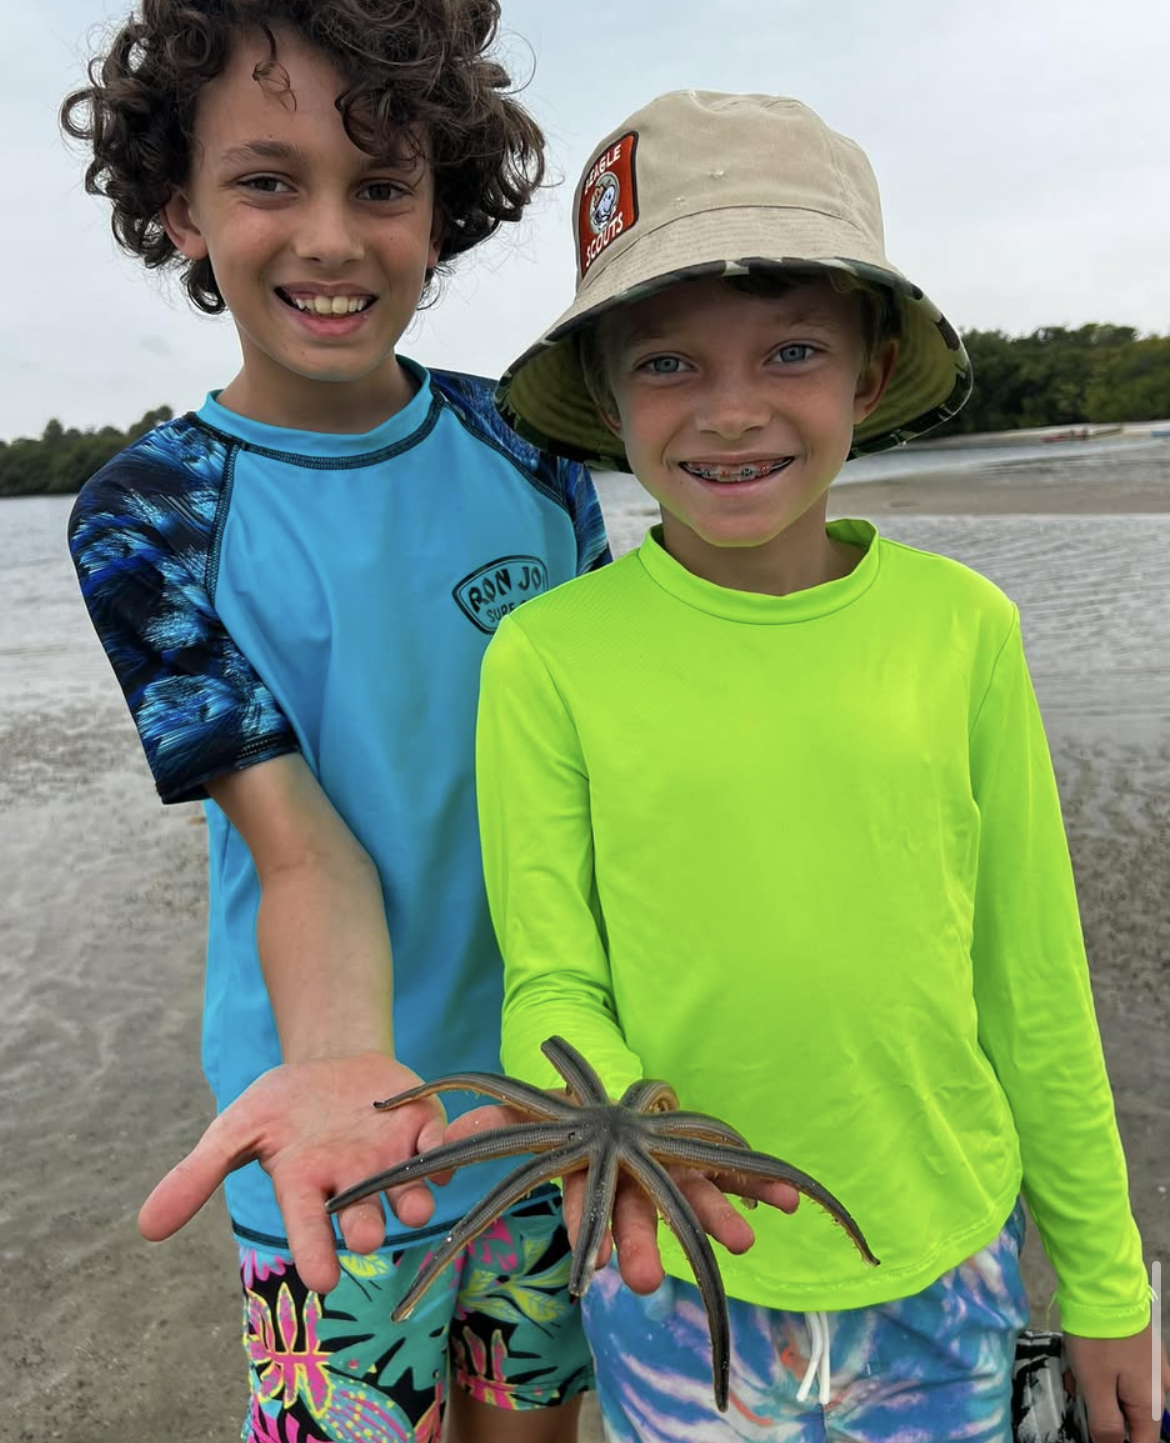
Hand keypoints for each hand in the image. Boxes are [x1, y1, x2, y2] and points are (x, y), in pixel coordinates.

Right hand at [138, 1053, 445, 1294]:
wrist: (333, 1060)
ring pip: (408, 1190)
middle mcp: (353, 1183)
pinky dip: (443, 1149)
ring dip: (414, 1199)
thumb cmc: (283, 1106)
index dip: (314, 1253)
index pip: (309, 1229)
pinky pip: (438, 1145)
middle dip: (366, 1228)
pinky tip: (441, 1150)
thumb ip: (196, 1176)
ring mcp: (391, 1158)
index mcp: (307, 1186)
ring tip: (414, 1206)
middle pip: (363, 1216)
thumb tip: (146, 1228)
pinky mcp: (422, 1128)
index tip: (320, 1282)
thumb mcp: (236, 1130)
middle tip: (366, 1236)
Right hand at [443, 1103, 797, 1295]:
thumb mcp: (523, 1113)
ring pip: (690, 1199)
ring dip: (716, 1219)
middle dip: (642, 1246)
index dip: (587, 1232)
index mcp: (587, 1174)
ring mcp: (669, 1171)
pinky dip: (762, 1184)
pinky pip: (733, 1170)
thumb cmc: (562, 1115)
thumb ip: (490, 1119)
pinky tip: (792, 1201)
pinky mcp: (702, 1156)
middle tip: (645, 1282)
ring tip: (743, 1240)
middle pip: (635, 1215)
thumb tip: (442, 1137)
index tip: (590, 1266)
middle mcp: (630, 1182)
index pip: (583, 1205)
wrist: (611, 1103)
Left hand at [1065, 1325, 1169, 1442]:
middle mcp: (1158, 1389)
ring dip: (1097, 1393)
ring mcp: (1151, 1368)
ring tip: (1073, 1376)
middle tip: (1076, 1396)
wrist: (1104, 1288)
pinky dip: (1100, 1375)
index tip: (1095, 1431)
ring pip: (1122, 1395)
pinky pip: (1121, 1375)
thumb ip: (1105, 1425)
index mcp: (1151, 1405)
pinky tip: (1081, 1363)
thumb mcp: (1095, 1387)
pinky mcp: (1139, 1351)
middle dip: (1102, 1414)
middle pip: (1130, 1420)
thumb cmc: (1099, 1340)